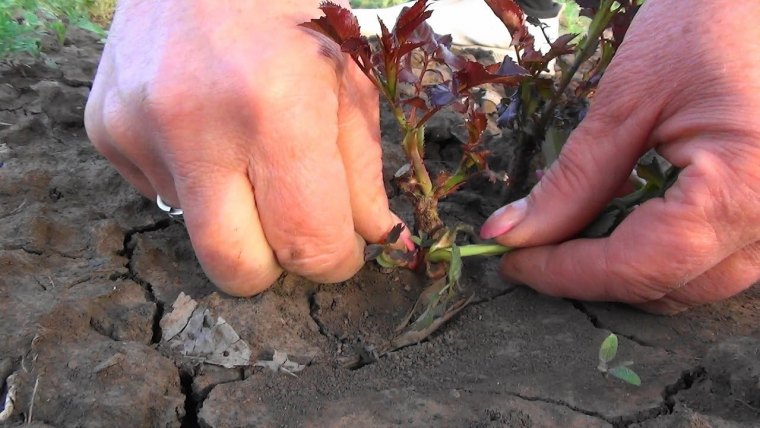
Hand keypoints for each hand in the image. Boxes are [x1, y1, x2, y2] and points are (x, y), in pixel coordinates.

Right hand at [85, 0, 407, 295]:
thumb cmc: (290, 7)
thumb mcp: (349, 77)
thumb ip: (363, 172)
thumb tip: (369, 242)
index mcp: (275, 109)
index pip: (307, 244)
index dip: (333, 261)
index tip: (340, 248)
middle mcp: (195, 128)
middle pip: (236, 269)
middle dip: (276, 264)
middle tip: (295, 221)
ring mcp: (137, 130)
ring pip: (199, 234)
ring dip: (237, 213)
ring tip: (246, 147)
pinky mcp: (104, 131)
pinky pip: (162, 193)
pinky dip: (196, 179)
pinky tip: (205, 125)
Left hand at [480, 0, 759, 312]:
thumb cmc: (707, 26)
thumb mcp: (628, 103)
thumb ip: (572, 181)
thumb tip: (509, 235)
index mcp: (740, 193)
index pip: (636, 266)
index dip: (564, 272)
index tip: (511, 263)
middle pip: (665, 286)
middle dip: (590, 276)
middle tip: (530, 251)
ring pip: (692, 283)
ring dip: (626, 271)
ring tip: (568, 238)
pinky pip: (716, 258)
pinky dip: (661, 254)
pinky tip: (621, 224)